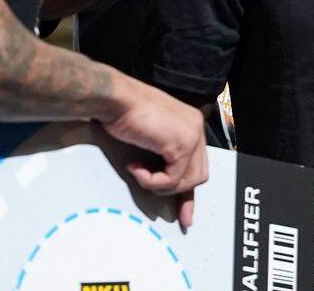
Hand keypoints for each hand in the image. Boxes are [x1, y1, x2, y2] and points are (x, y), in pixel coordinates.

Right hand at [102, 83, 208, 228]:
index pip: (197, 163)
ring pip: (187, 182)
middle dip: (179, 193)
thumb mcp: (150, 136)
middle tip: (163, 201)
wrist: (115, 99)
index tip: (184, 213)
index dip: (188, 191)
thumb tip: (166, 182)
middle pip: (198, 175)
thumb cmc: (124, 111)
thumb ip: (163, 155)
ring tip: (139, 173)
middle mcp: (195, 127)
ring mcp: (191, 135)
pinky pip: (172, 180)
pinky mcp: (181, 145)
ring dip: (160, 185)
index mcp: (190, 123)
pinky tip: (136, 168)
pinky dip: (152, 181)